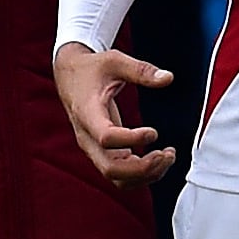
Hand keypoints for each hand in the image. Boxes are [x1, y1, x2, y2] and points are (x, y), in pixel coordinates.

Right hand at [55, 42, 177, 187]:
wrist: (70, 77)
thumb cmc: (92, 69)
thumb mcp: (115, 61)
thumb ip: (141, 70)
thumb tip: (169, 78)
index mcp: (87, 113)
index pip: (106, 137)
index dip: (132, 140)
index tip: (154, 132)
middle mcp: (87, 137)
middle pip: (111, 169)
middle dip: (143, 168)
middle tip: (168, 153)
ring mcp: (93, 149)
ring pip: (116, 178)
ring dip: (145, 175)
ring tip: (169, 156)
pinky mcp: (102, 153)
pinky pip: (120, 175)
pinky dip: (142, 174)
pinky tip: (160, 158)